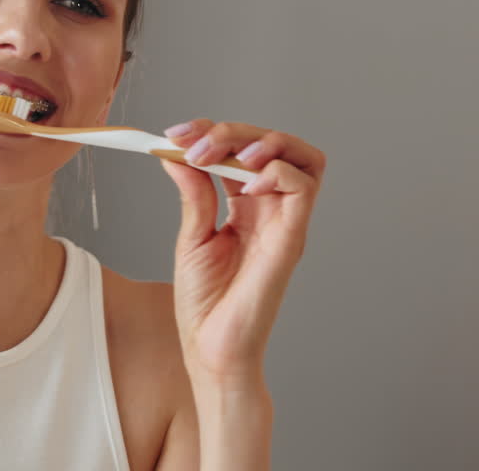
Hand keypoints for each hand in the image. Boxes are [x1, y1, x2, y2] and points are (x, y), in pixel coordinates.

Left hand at [160, 119, 324, 383]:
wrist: (211, 347)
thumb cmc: (205, 303)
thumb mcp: (191, 236)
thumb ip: (193, 193)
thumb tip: (176, 154)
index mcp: (246, 205)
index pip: (241, 149)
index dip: (212, 132)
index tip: (174, 134)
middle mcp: (271, 208)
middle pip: (273, 144)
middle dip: (233, 132)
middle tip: (195, 144)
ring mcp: (285, 221)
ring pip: (302, 156)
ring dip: (267, 141)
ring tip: (230, 154)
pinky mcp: (292, 237)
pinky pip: (303, 187)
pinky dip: (276, 173)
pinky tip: (245, 187)